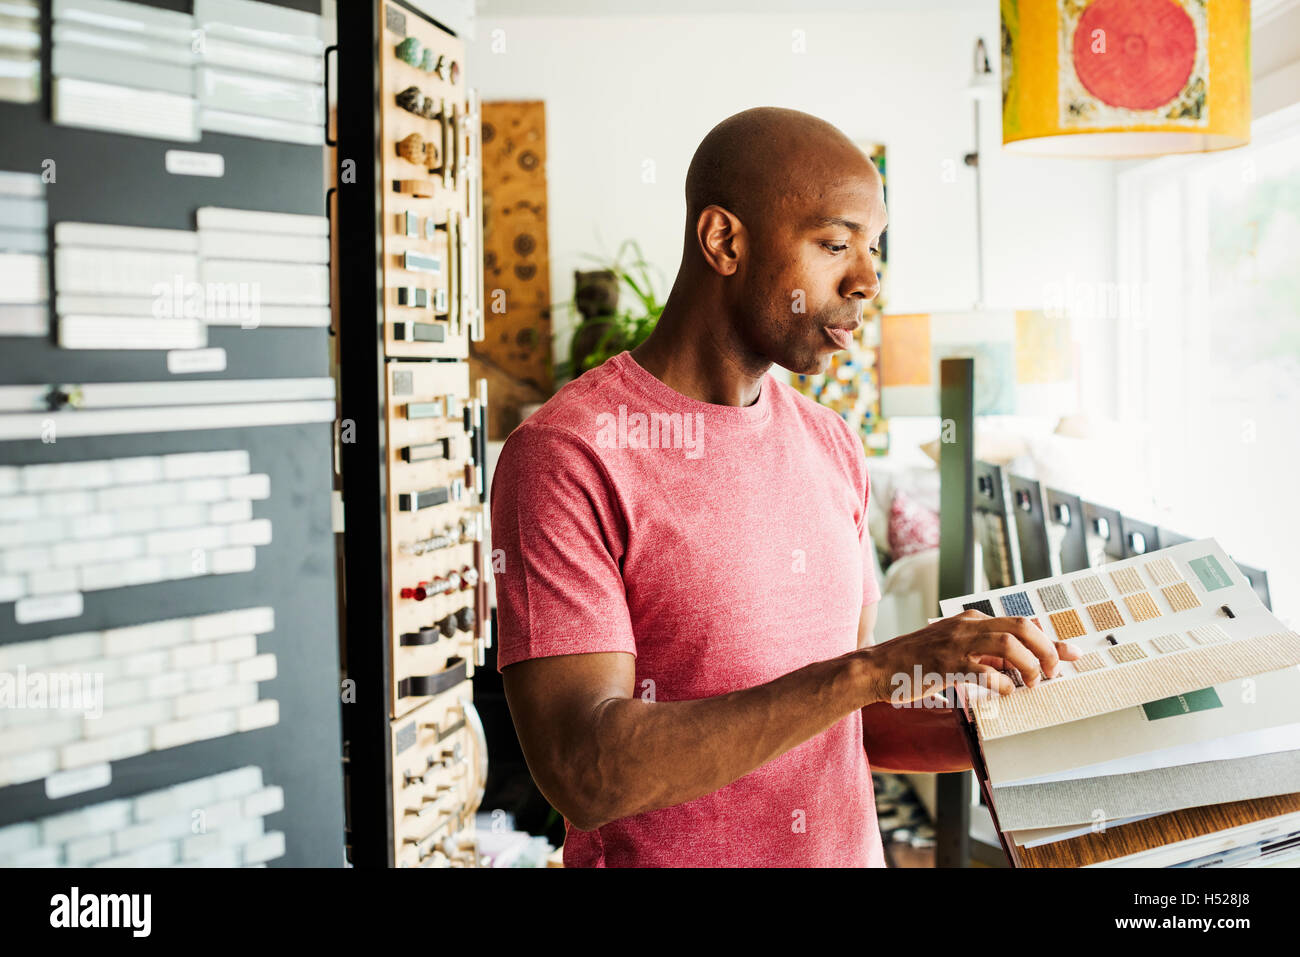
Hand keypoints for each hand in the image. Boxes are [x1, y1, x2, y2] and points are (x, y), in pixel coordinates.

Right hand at [859, 609, 1081, 704]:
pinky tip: (1004, 694)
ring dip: (1029, 666)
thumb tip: (1022, 662)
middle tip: (1053, 674)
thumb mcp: (955, 649)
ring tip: (1032, 684)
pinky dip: (1003, 685)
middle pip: (1022, 627)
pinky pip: (985, 672)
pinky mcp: (946, 664)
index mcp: (971, 620)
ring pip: (1009, 644)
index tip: (1073, 654)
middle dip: (1046, 650)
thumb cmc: (918, 662)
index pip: (1021, 623)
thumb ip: (985, 652)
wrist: (879, 667)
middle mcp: (967, 626)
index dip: (1051, 640)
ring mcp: (956, 643)